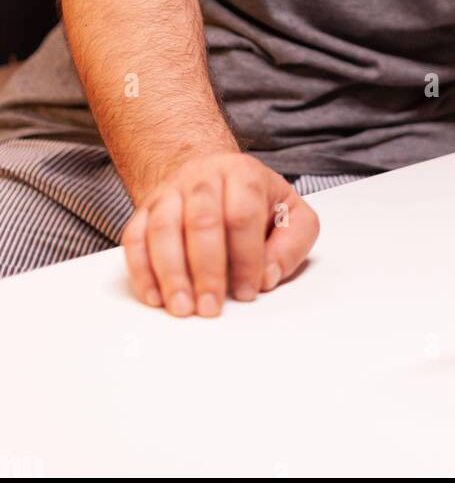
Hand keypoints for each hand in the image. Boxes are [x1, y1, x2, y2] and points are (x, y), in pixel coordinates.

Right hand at [121, 152, 319, 316]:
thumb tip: (269, 276)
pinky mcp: (145, 210)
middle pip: (201, 220)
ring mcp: (170, 192)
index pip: (243, 215)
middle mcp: (203, 178)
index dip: (246, 258)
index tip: (247, 292)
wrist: (212, 175)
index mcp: (243, 175)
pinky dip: (141, 270)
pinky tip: (155, 297)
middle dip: (206, 270)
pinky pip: (134, 238)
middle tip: (210, 307)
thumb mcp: (291, 213)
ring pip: (163, 228)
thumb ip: (292, 243)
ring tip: (182, 308)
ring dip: (170, 273)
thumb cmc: (254, 202)